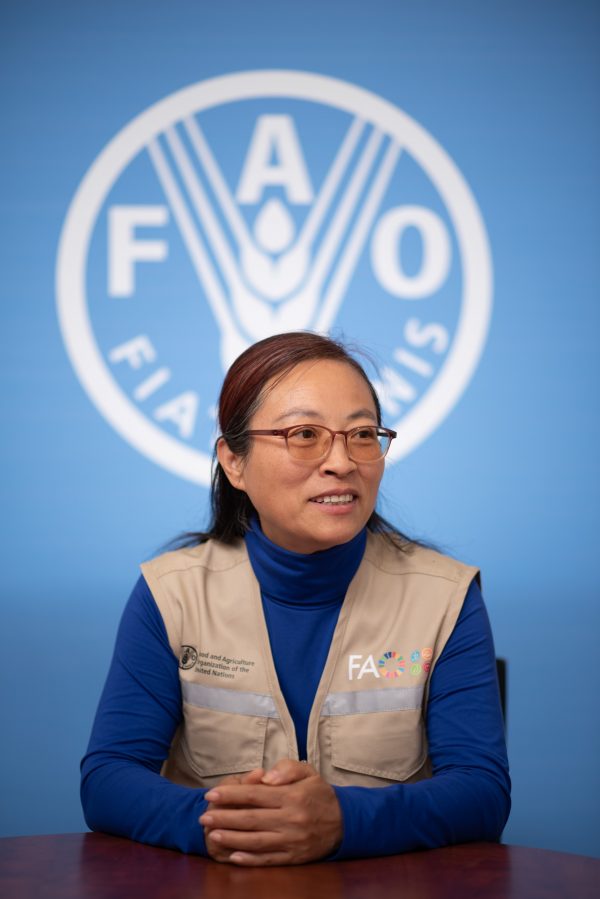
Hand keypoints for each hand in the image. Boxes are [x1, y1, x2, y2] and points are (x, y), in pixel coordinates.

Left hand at [200, 759, 342, 865]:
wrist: (345, 823)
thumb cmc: (320, 794)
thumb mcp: (308, 772)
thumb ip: (286, 768)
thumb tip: (264, 778)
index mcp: (292, 796)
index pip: (255, 794)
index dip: (231, 794)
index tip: (211, 794)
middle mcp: (290, 819)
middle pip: (250, 819)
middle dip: (224, 817)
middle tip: (203, 817)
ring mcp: (291, 841)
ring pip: (255, 841)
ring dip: (231, 839)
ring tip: (212, 834)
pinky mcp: (293, 857)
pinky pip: (268, 859)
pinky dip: (249, 859)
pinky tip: (232, 856)